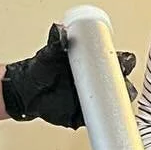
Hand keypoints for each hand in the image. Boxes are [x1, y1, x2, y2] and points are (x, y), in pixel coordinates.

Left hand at [1, 26, 138, 127]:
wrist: (25, 93)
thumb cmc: (39, 70)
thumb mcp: (48, 55)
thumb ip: (55, 42)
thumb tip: (59, 30)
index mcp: (95, 62)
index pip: (118, 60)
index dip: (125, 62)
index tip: (123, 63)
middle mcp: (97, 80)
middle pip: (122, 84)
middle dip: (124, 85)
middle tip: (116, 85)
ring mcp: (93, 98)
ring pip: (114, 103)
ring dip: (116, 104)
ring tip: (109, 102)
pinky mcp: (85, 114)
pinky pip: (99, 118)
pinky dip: (101, 119)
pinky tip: (99, 116)